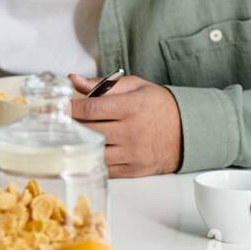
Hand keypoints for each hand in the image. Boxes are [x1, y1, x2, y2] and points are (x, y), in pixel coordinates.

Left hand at [68, 73, 182, 176]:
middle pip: (90, 131)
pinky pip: (106, 168)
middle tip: (59, 122)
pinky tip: (87, 152)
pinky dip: (93, 160)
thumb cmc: (159, 106)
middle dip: (71, 126)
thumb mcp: (137, 86)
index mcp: (132, 107)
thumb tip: (73, 80)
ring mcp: (134, 153)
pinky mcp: (135, 169)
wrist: (191, 131)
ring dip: (81, 145)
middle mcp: (133, 131)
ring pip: (95, 151)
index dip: (70, 107)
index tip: (59, 106)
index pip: (91, 108)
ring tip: (71, 137)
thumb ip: (103, 84)